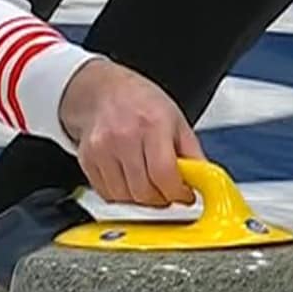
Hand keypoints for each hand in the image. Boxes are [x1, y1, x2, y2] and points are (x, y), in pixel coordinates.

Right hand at [56, 58, 204, 207]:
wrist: (103, 91)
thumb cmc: (142, 103)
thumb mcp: (177, 120)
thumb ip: (193, 153)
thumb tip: (204, 181)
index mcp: (153, 124)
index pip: (164, 173)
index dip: (177, 192)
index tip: (184, 195)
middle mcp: (125, 136)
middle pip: (144, 191)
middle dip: (161, 199)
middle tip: (168, 192)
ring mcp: (102, 149)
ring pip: (125, 198)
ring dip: (141, 200)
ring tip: (149, 183)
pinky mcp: (87, 160)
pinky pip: (107, 194)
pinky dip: (122, 195)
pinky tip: (130, 179)